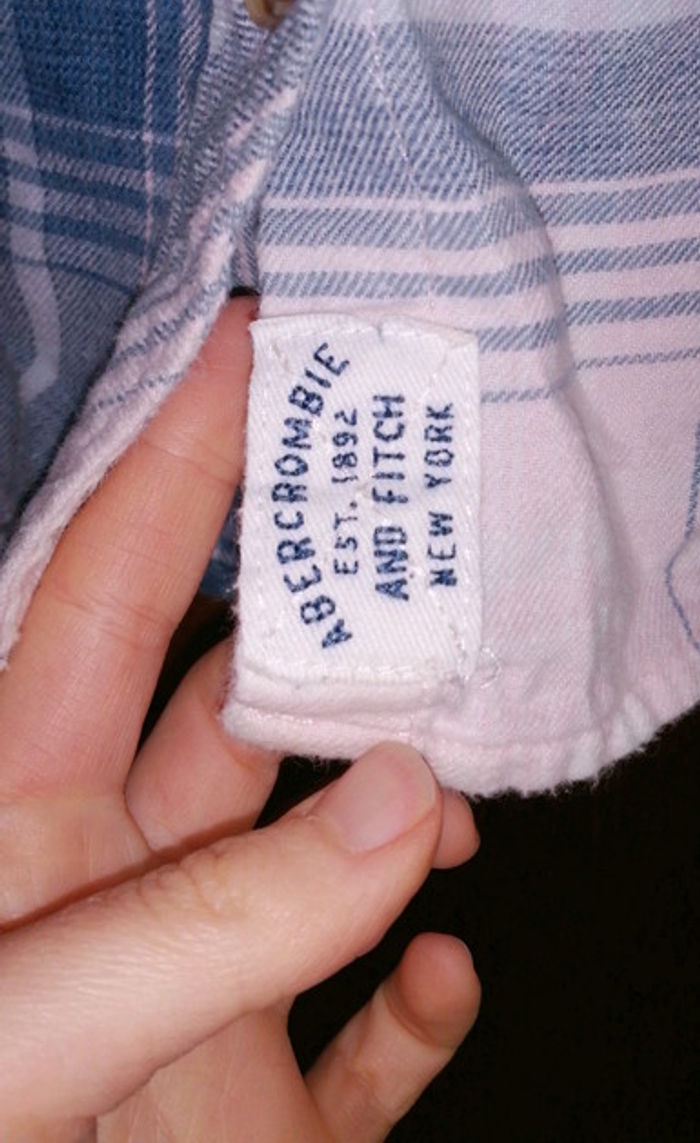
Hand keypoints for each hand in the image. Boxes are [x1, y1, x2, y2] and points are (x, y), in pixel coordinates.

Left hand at [0, 298, 479, 1141]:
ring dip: (396, 804)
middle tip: (411, 528)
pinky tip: (448, 983)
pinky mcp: (257, 1122)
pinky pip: (360, 1045)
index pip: (100, 594)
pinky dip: (417, 1009)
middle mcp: (112, 890)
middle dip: (321, 613)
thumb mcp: (32, 1045)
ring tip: (455, 778)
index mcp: (18, 824)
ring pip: (322, 850)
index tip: (245, 347)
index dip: (168, 463)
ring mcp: (191, 1004)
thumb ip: (210, 929)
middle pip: (235, 702)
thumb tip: (408, 805)